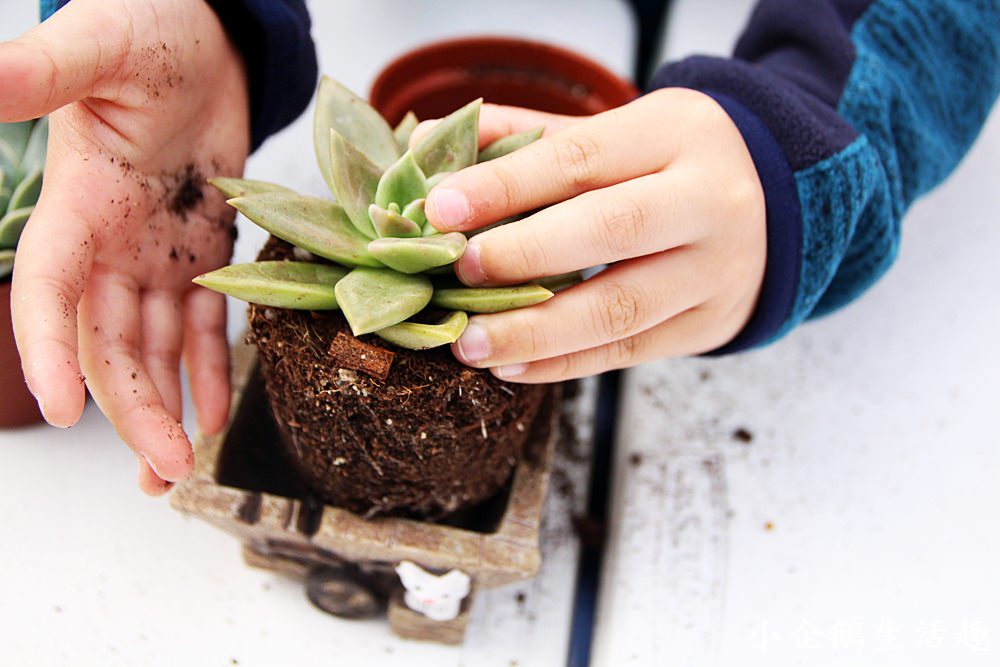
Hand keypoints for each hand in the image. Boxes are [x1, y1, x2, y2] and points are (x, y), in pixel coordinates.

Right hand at [2, 0, 249, 493]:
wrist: (207, 35)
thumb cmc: (149, 27)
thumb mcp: (96, 49)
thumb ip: (37, 75)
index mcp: (76, 204)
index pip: (48, 289)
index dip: (43, 348)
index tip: (62, 413)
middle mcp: (110, 241)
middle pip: (106, 340)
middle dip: (129, 407)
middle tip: (161, 470)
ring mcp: (157, 250)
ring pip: (152, 344)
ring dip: (166, 403)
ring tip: (184, 463)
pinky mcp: (203, 247)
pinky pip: (203, 319)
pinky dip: (208, 364)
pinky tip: (215, 410)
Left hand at [423, 90, 766, 380]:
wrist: (778, 205)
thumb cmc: (670, 163)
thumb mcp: (617, 132)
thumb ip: (530, 137)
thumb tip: (432, 141)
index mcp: (675, 134)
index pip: (582, 158)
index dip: (508, 184)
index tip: (442, 209)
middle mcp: (708, 200)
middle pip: (613, 228)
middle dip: (525, 254)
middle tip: (456, 272)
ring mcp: (715, 270)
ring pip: (622, 306)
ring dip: (537, 332)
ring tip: (471, 345)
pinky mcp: (709, 325)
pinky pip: (629, 351)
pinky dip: (563, 364)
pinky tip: (511, 366)